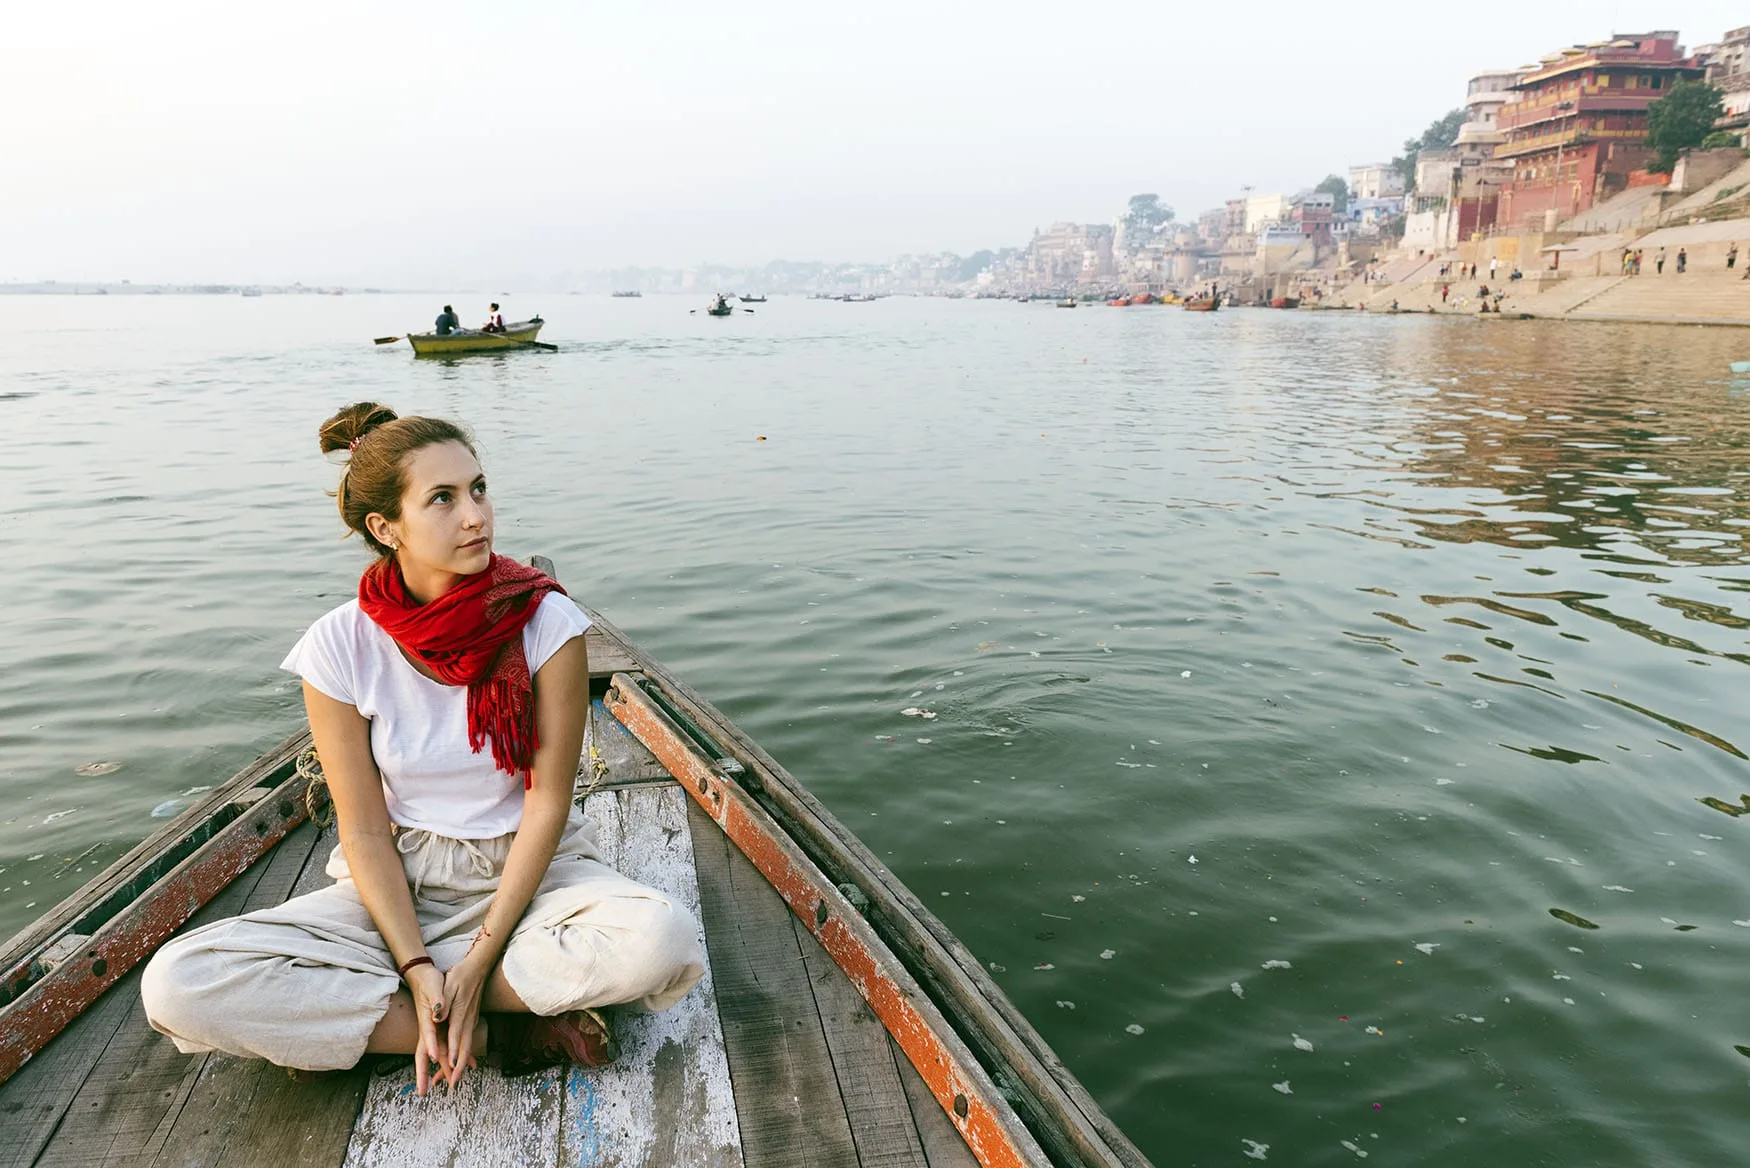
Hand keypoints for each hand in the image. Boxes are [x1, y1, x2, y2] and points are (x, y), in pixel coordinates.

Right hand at [405, 962, 452, 1095]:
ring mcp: (433, 1031)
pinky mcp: (439, 1029)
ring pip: (438, 1054)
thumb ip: (436, 1000)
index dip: (432, 1047)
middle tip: (423, 1091)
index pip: (428, 1037)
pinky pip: (445, 1048)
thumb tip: (437, 1012)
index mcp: (427, 1020)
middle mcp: (428, 1029)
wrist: (422, 975)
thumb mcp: (434, 986)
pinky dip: (452, 1057)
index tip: (435, 1059)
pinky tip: (461, 1066)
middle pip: (427, 1054)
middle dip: (424, 1073)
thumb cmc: (429, 981)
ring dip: (442, 1069)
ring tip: (448, 1084)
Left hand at [440, 949, 491, 1088]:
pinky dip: (464, 1054)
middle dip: (460, 1067)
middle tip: (454, 1084)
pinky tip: (461, 1062)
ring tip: (454, 1079)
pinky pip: (468, 1041)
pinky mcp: (471, 1020)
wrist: (478, 967)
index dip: (454, 1052)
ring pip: (467, 1046)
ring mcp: (471, 1021)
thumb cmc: (461, 975)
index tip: (451, 1067)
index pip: (456, 1036)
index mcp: (461, 1013)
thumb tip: (437, 1018)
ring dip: (462, 1064)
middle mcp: (468, 1020)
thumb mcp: (450, 986)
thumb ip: (443, 1003)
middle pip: (465, 1047)